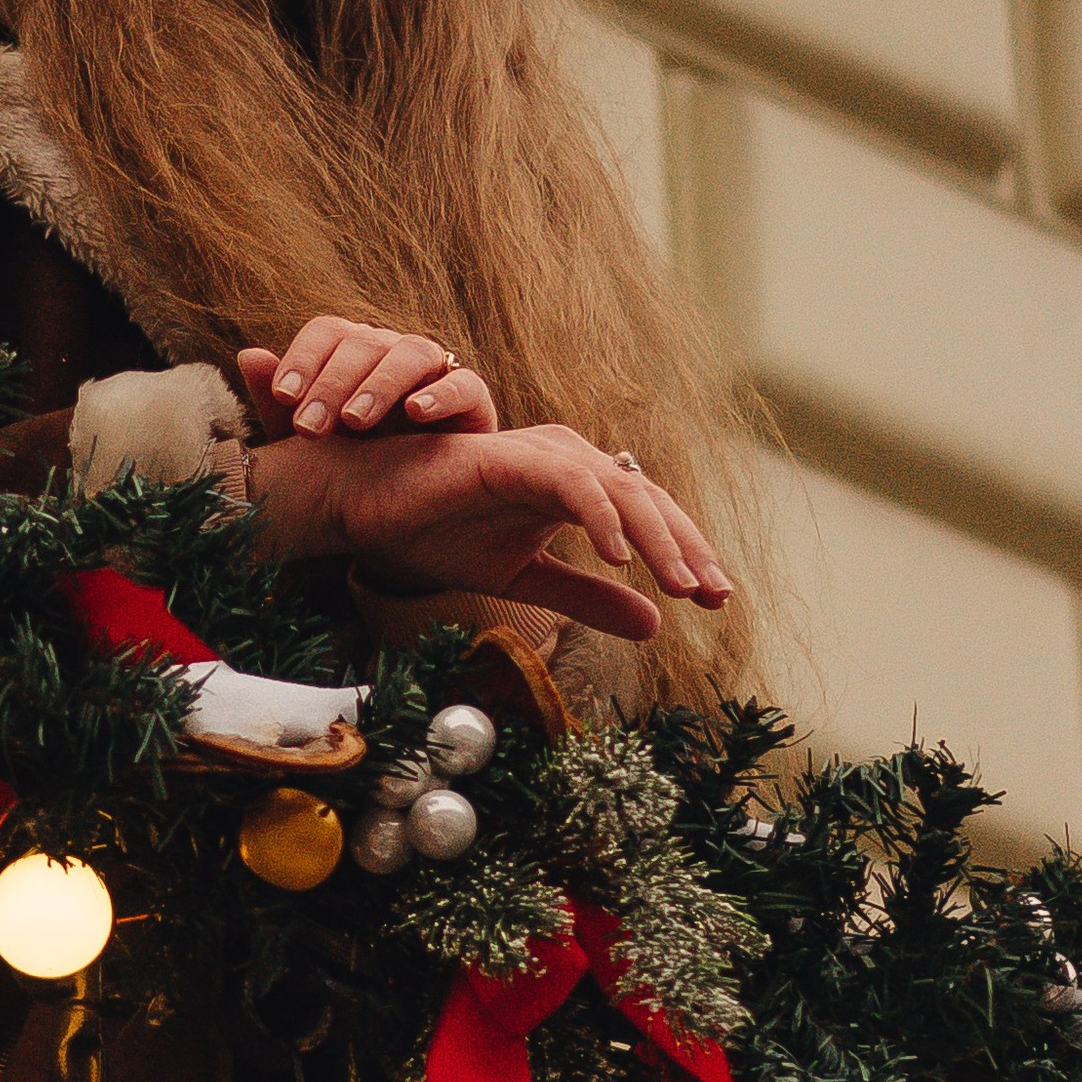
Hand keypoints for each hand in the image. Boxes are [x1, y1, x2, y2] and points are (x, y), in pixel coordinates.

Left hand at [240, 318, 497, 439]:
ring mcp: (433, 371)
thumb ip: (277, 403)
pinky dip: (442, 393)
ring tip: (355, 422)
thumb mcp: (307, 441)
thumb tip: (248, 355)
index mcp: (349, 352)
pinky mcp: (471, 397)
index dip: (304, 358)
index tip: (285, 397)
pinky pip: (464, 383)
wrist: (408, 503)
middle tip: (312, 427)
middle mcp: (390, 351)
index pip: (327, 333)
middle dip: (333, 383)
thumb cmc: (350, 462)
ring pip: (411, 353)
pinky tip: (417, 412)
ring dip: (381, 383)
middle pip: (363, 343)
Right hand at [244, 419, 730, 643]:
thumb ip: (588, 597)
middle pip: (647, 499)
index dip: (686, 555)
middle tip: (714, 597)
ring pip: (619, 488)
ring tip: (682, 585)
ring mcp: (540, 456)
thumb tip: (657, 626)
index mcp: (575, 488)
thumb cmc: (436, 533)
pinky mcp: (510, 459)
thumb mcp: (525, 580)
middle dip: (687, 548)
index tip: (716, 602)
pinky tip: (620, 558)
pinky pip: (569, 482)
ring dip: (657, 537)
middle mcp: (567, 463)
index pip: (648, 516)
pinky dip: (599, 515)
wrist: (366, 509)